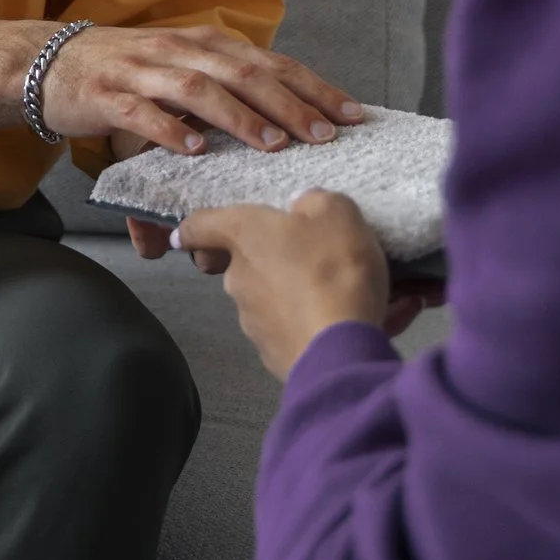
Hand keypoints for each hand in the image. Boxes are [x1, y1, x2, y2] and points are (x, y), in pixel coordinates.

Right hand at [36, 24, 364, 155]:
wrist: (47, 62)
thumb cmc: (122, 71)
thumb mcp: (179, 69)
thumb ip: (223, 89)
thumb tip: (278, 128)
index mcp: (203, 43)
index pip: (270, 62)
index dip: (312, 86)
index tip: (351, 113)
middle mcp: (178, 50)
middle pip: (245, 73)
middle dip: (290, 104)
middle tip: (325, 135)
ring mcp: (142, 72)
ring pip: (199, 89)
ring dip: (239, 117)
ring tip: (272, 144)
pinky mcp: (107, 96)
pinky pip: (142, 113)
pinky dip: (170, 129)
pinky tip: (193, 150)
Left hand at [128, 212, 439, 330]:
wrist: (339, 348)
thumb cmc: (332, 266)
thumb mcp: (336, 211)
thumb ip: (316, 203)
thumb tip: (302, 211)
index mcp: (245, 236)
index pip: (201, 226)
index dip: (192, 227)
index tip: (182, 235)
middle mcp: (240, 280)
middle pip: (251, 264)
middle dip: (282, 262)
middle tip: (324, 258)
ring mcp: (255, 323)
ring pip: (283, 299)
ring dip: (314, 294)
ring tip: (366, 293)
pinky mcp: (277, 356)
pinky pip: (305, 330)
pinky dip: (331, 323)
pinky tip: (378, 318)